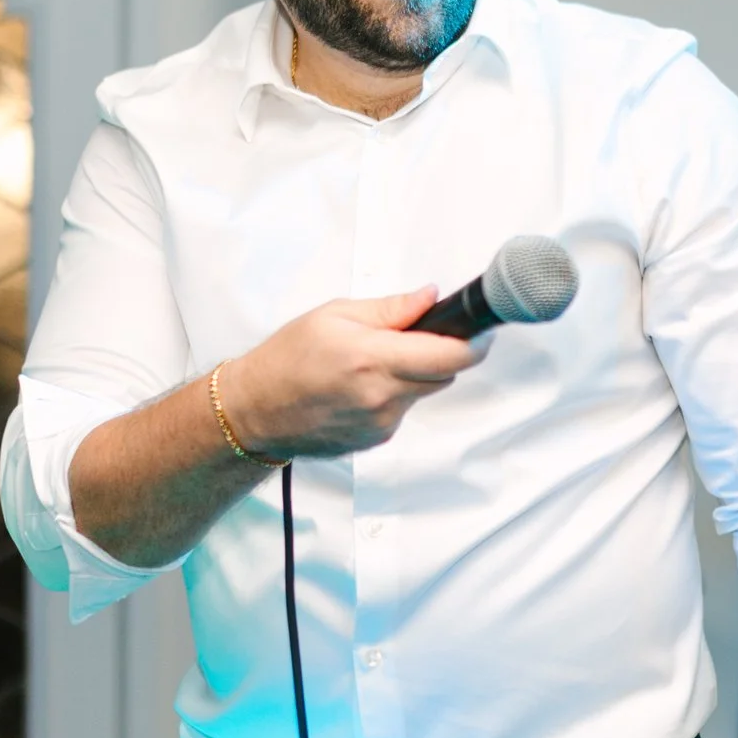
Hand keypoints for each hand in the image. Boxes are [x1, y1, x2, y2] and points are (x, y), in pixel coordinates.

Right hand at [218, 288, 487, 458]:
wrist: (256, 410)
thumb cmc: (287, 359)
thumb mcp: (335, 315)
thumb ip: (390, 309)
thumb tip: (429, 297)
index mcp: (373, 359)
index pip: (450, 356)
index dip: (474, 343)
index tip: (482, 332)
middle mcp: (381, 396)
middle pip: (444, 373)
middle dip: (439, 352)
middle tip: (413, 336)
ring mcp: (381, 423)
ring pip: (424, 391)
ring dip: (413, 373)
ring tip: (372, 361)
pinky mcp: (377, 439)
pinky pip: (403, 409)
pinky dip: (394, 393)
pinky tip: (361, 386)